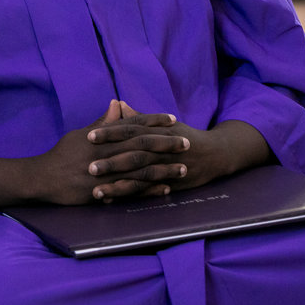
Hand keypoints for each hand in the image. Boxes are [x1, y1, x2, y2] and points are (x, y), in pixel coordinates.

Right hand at [37, 101, 188, 204]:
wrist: (42, 178)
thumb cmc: (61, 155)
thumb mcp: (80, 135)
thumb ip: (101, 122)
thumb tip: (116, 104)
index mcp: (101, 137)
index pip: (132, 125)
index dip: (153, 121)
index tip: (172, 119)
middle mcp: (105, 153)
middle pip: (141, 146)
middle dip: (166, 143)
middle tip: (188, 142)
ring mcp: (106, 173)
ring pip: (140, 169)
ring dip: (163, 168)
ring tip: (183, 167)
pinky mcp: (104, 192)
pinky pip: (131, 190)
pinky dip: (149, 190)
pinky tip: (165, 189)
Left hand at [89, 104, 272, 195]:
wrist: (216, 154)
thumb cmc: (183, 136)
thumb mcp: (163, 124)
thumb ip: (138, 117)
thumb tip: (117, 103)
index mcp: (157, 130)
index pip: (130, 130)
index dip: (110, 132)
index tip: (88, 136)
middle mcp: (162, 148)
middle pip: (134, 154)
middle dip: (111, 161)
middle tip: (89, 166)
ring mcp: (167, 167)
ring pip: (140, 175)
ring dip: (118, 184)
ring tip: (96, 190)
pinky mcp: (172, 183)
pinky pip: (149, 191)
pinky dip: (132, 196)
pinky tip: (114, 200)